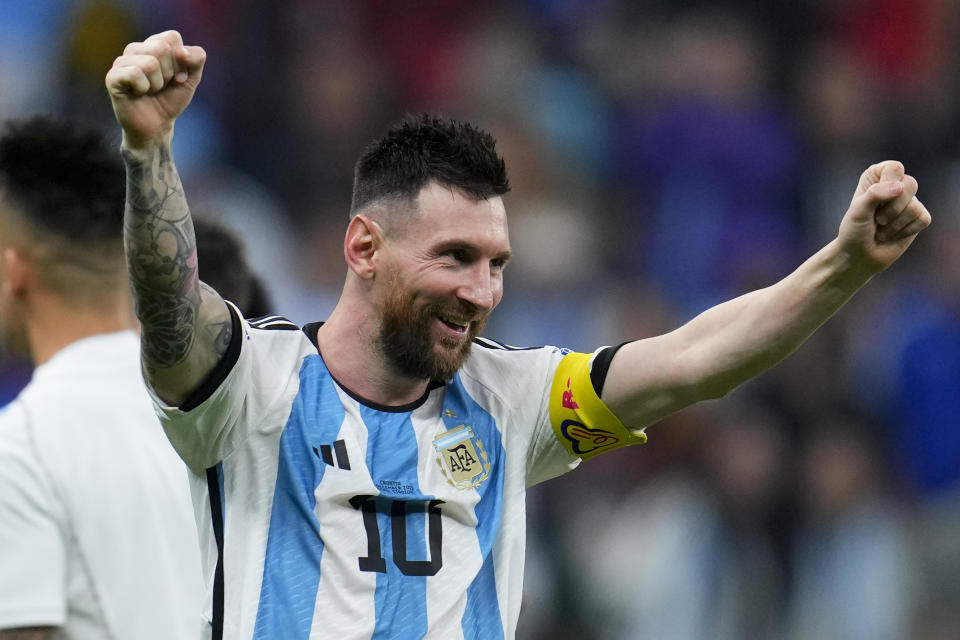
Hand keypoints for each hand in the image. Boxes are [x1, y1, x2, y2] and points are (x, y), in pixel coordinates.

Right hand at [105, 30, 205, 149]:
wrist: (157, 126)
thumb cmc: (170, 99)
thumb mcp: (192, 78)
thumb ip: (196, 58)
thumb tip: (181, 50)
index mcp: (153, 44)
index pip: (172, 37)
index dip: (181, 61)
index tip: (177, 77)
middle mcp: (135, 49)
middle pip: (161, 47)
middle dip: (169, 72)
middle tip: (162, 85)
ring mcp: (121, 62)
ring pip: (150, 62)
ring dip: (157, 83)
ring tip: (150, 90)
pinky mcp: (112, 77)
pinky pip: (135, 73)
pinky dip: (144, 88)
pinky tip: (138, 93)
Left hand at [837, 161, 931, 272]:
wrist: (859, 256)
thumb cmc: (854, 231)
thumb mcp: (858, 211)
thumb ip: (875, 194)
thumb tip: (899, 187)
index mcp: (878, 176)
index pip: (895, 168)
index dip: (886, 185)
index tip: (873, 201)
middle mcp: (896, 185)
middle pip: (910, 184)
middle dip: (892, 208)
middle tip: (878, 219)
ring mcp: (909, 201)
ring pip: (915, 206)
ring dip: (894, 224)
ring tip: (881, 230)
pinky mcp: (919, 217)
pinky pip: (922, 219)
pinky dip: (904, 231)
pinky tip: (893, 235)